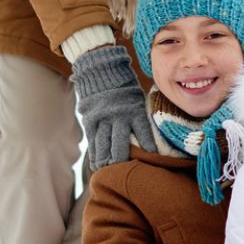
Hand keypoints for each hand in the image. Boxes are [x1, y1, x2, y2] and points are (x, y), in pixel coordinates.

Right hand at [69, 44, 153, 170]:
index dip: (147, 144)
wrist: (101, 70)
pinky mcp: (91, 120)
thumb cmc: (124, 86)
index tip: (151, 155)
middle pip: (119, 143)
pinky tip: (96, 165)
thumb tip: (152, 134)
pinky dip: (95, 154)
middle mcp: (118, 116)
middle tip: (124, 173)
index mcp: (133, 110)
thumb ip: (140, 116)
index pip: (143, 130)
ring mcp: (102, 119)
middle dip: (121, 160)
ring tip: (108, 172)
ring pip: (104, 145)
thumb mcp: (137, 98)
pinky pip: (93, 140)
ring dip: (106, 160)